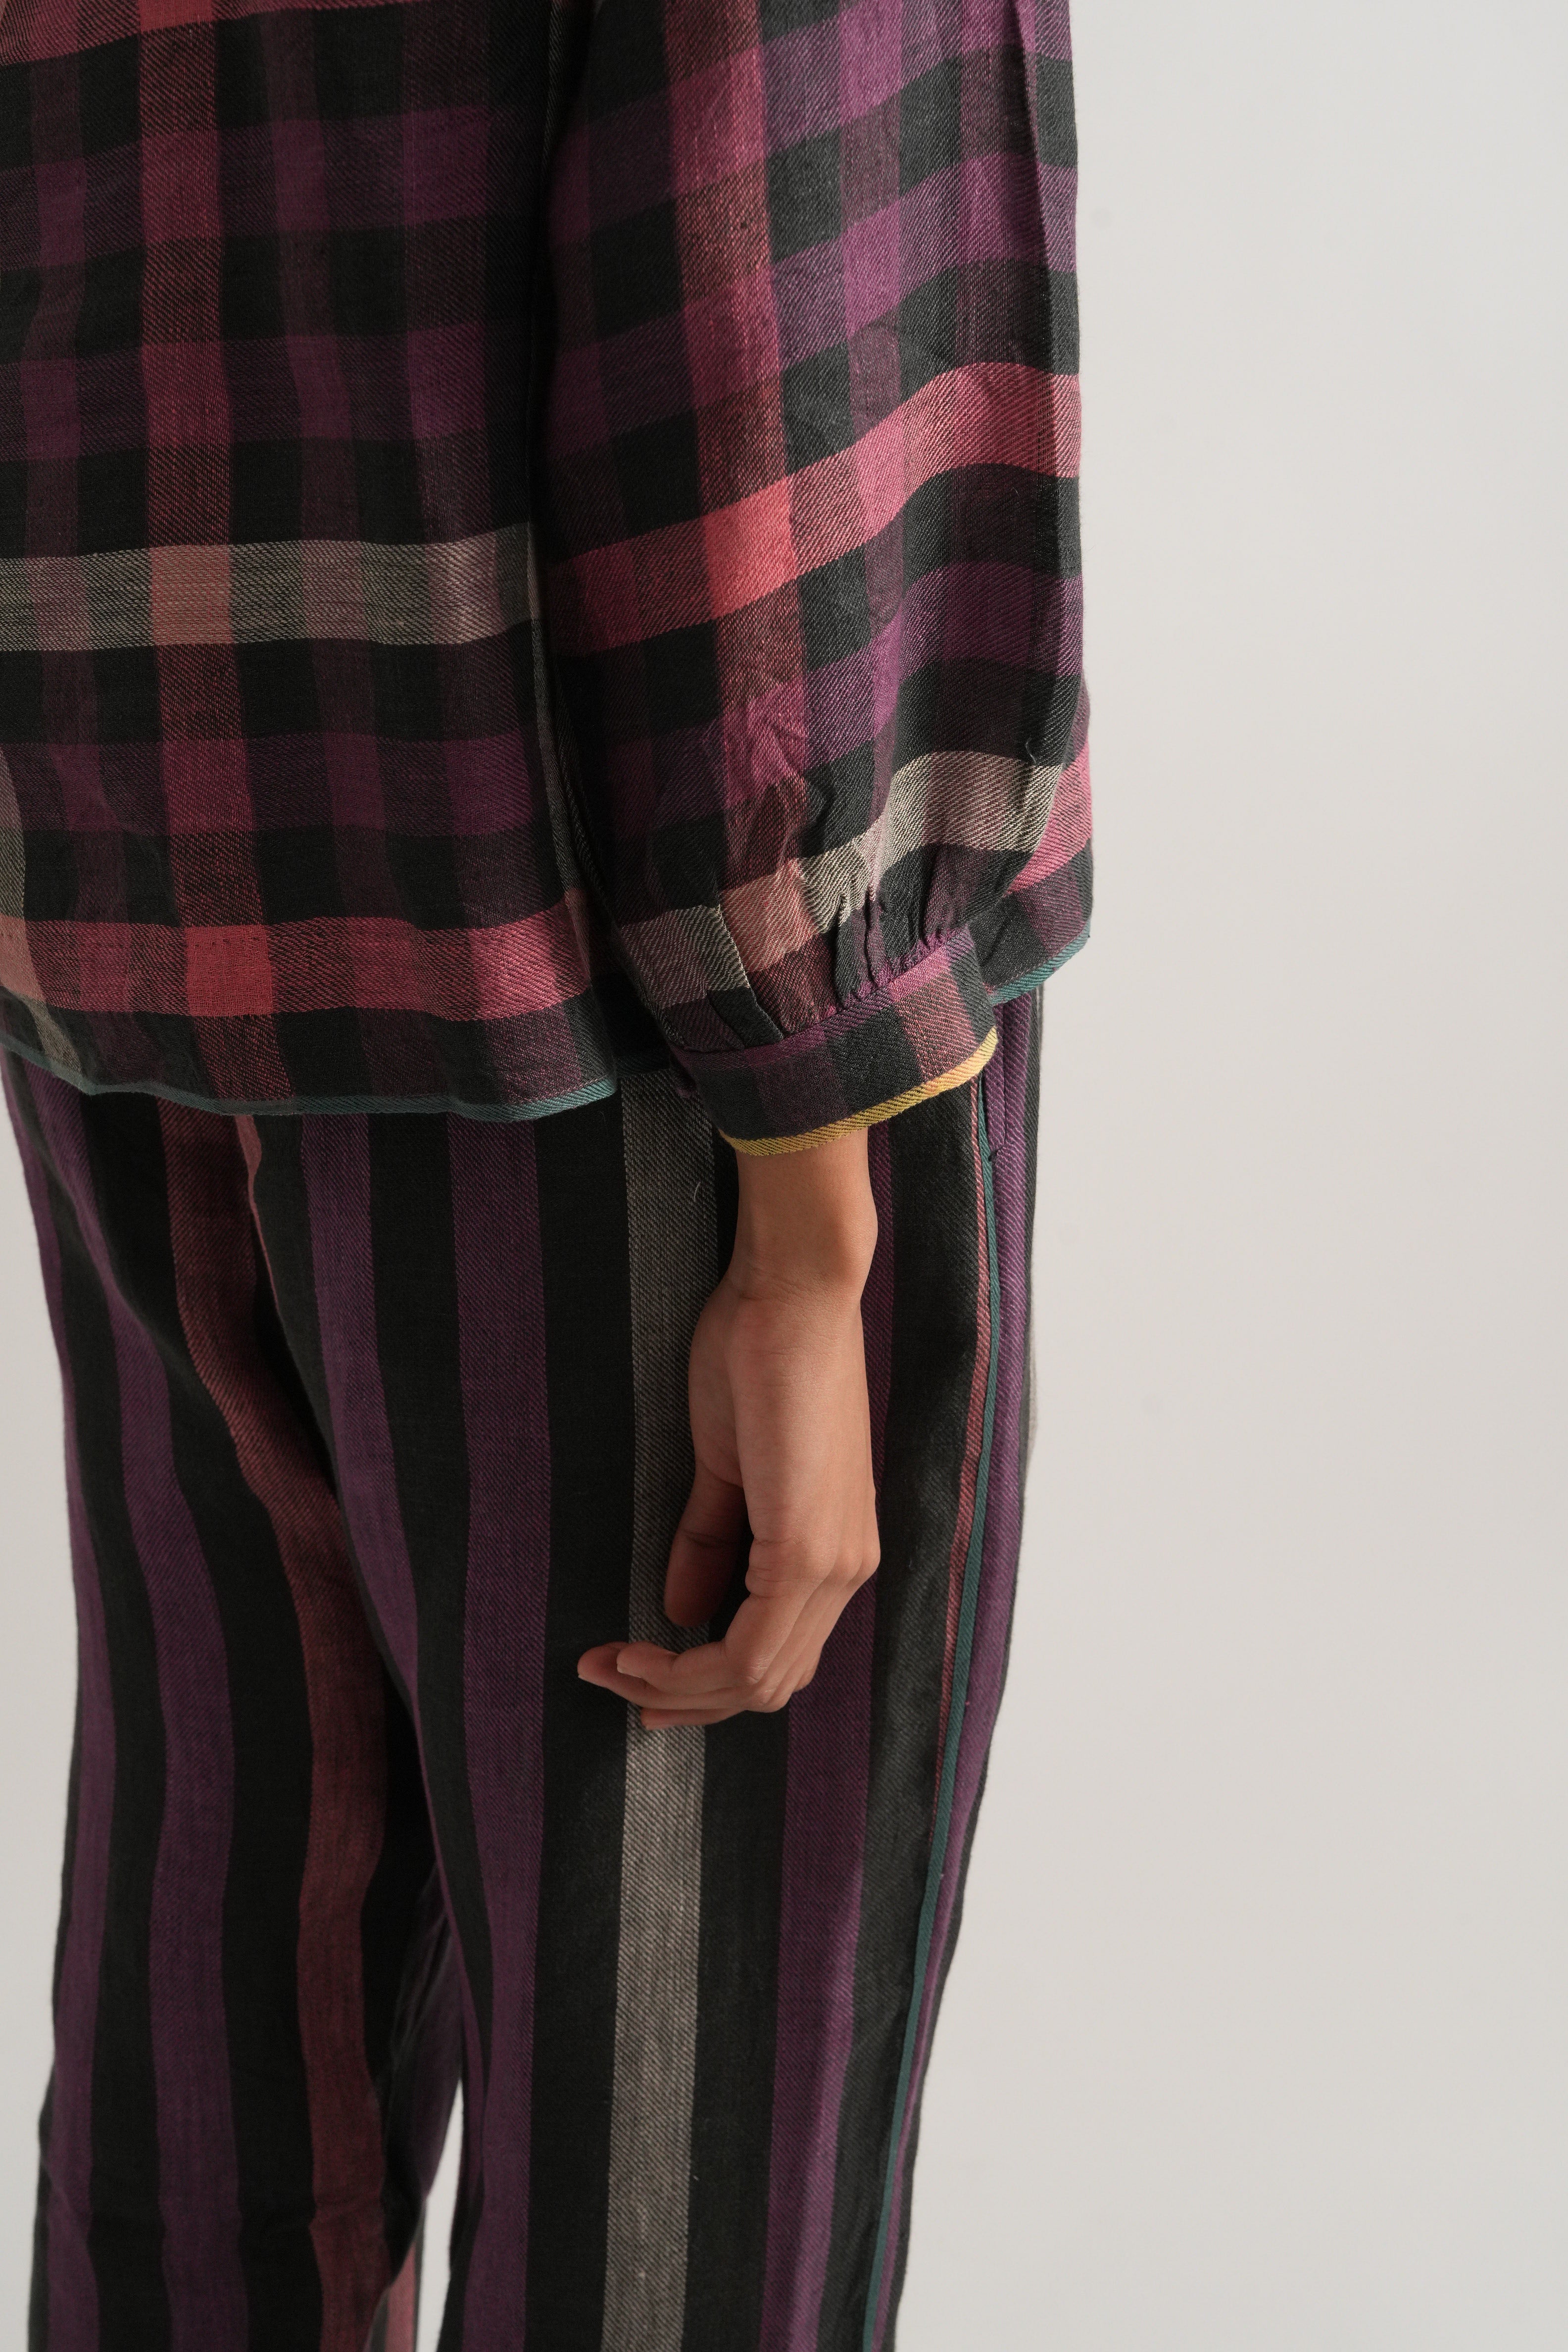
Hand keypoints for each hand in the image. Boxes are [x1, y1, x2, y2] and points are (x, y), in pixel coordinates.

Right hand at [578, 1127, 880, 1727]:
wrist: (794, 1292)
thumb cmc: (761, 1355)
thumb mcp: (724, 1463)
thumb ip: (711, 1539)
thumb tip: (679, 1609)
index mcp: (836, 1550)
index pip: (777, 1656)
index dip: (702, 1682)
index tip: (630, 1671)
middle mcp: (847, 1569)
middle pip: (768, 1683)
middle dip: (682, 1697)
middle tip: (611, 1679)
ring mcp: (833, 1564)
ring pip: (757, 1678)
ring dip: (674, 1687)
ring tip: (610, 1665)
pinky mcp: (806, 1550)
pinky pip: (749, 1649)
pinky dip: (685, 1666)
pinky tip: (635, 1651)